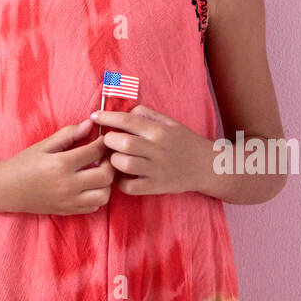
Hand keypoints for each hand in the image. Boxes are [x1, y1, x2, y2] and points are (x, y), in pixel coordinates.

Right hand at [0, 119, 115, 214]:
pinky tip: (89, 185)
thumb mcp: (43, 145)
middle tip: (104, 156)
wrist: (6, 189)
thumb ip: (68, 134)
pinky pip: (94, 207)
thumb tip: (90, 124)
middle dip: (110, 163)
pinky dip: (97, 196)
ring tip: (98, 172)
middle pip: (106, 176)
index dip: (104, 143)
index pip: (95, 151)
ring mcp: (69, 201)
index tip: (105, 138)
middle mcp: (68, 185)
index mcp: (61, 164)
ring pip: (104, 195)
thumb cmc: (24, 163)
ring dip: (106, 183)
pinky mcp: (68, 211)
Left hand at [90, 104, 215, 196]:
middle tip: (108, 141)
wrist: (206, 167)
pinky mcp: (156, 187)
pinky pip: (129, 187)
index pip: (127, 121)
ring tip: (115, 158)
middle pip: (122, 143)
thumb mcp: (169, 122)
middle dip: (109, 140)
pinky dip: (120, 182)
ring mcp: (156, 170)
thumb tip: (124, 113)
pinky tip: (122, 176)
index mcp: (159, 131)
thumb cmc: (184, 142)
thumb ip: (147, 114)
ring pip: (123, 164)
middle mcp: (157, 149)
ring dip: (113, 160)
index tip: (94, 116)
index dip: (107, 117)